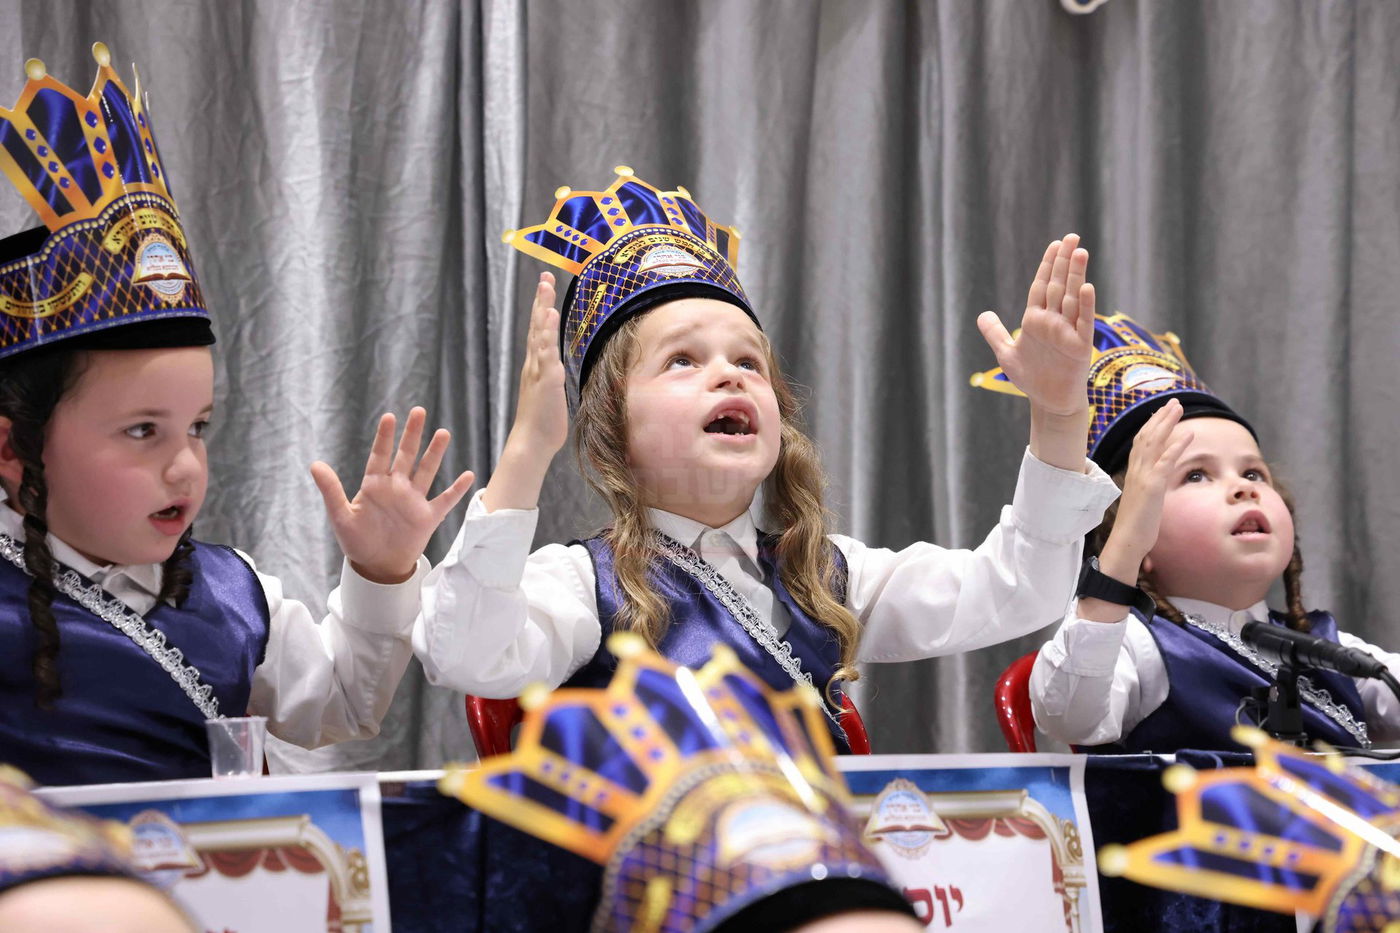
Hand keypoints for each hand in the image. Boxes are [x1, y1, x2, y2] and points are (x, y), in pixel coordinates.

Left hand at [310, 407, 475, 583]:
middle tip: (419, 411)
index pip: (380, 455)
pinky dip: (456, 489)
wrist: (377, 567)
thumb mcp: (340, 516)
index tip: (389, 417)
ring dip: (434, 453)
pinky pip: (444, 500)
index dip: (385, 437)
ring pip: (426, 471)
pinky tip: (467, 475)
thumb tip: (314, 464)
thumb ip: (331, 490)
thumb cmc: (356, 541)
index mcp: (374, 486)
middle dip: (412, 434)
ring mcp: (414, 501)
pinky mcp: (428, 517)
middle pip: (406, 456)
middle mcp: (396, 488)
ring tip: (443, 433)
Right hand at [512, 272, 568, 457]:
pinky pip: (547, 353)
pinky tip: (550, 318)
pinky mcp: (546, 380)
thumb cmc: (542, 421)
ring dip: (542, 310)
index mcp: (536, 365)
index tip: (545, 285)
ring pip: (540, 334)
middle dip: (541, 300)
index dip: (542, 307)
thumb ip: (551, 376)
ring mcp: (538, 371)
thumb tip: (556, 368)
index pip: (539, 331)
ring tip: (545, 288)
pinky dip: (547, 334)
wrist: (532, 442)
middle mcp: (534, 364)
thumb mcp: (549, 392)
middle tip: (544, 276)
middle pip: (537, 325)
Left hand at [977, 234, 1094, 417]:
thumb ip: (994, 333)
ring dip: (1077, 276)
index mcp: (1036, 319)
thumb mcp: (1006, 353)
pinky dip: (1086, 306)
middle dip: (1064, 261)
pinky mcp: (1079, 346)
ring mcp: (1068, 332)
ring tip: (1080, 252)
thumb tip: (983, 315)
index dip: (1048, 265)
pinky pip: (1083, 322)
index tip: (1056, 244)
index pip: (1042, 286)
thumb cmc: (1030, 377)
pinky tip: (1087, 287)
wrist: (1048, 401)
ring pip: (1073, 298)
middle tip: (1072, 237)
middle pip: (1059, 285)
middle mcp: (1054, 321)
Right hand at [1098, 400, 1191, 582]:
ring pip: (1154, 442)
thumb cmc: (1136, 527)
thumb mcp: (1143, 502)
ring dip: (1167, 423)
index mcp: (1134, 474)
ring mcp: (1143, 477)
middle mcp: (1136, 471)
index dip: (1151, 425)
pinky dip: (1177, 446)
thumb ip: (1148, 488)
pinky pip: (1166, 461)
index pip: (1141, 442)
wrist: (1126, 542)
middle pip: (1146, 436)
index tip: (1161, 412)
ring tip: (1179, 408)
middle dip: (1160, 417)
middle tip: (1173, 402)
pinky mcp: (1152, 487)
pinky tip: (1188, 434)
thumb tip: (1155, 485)